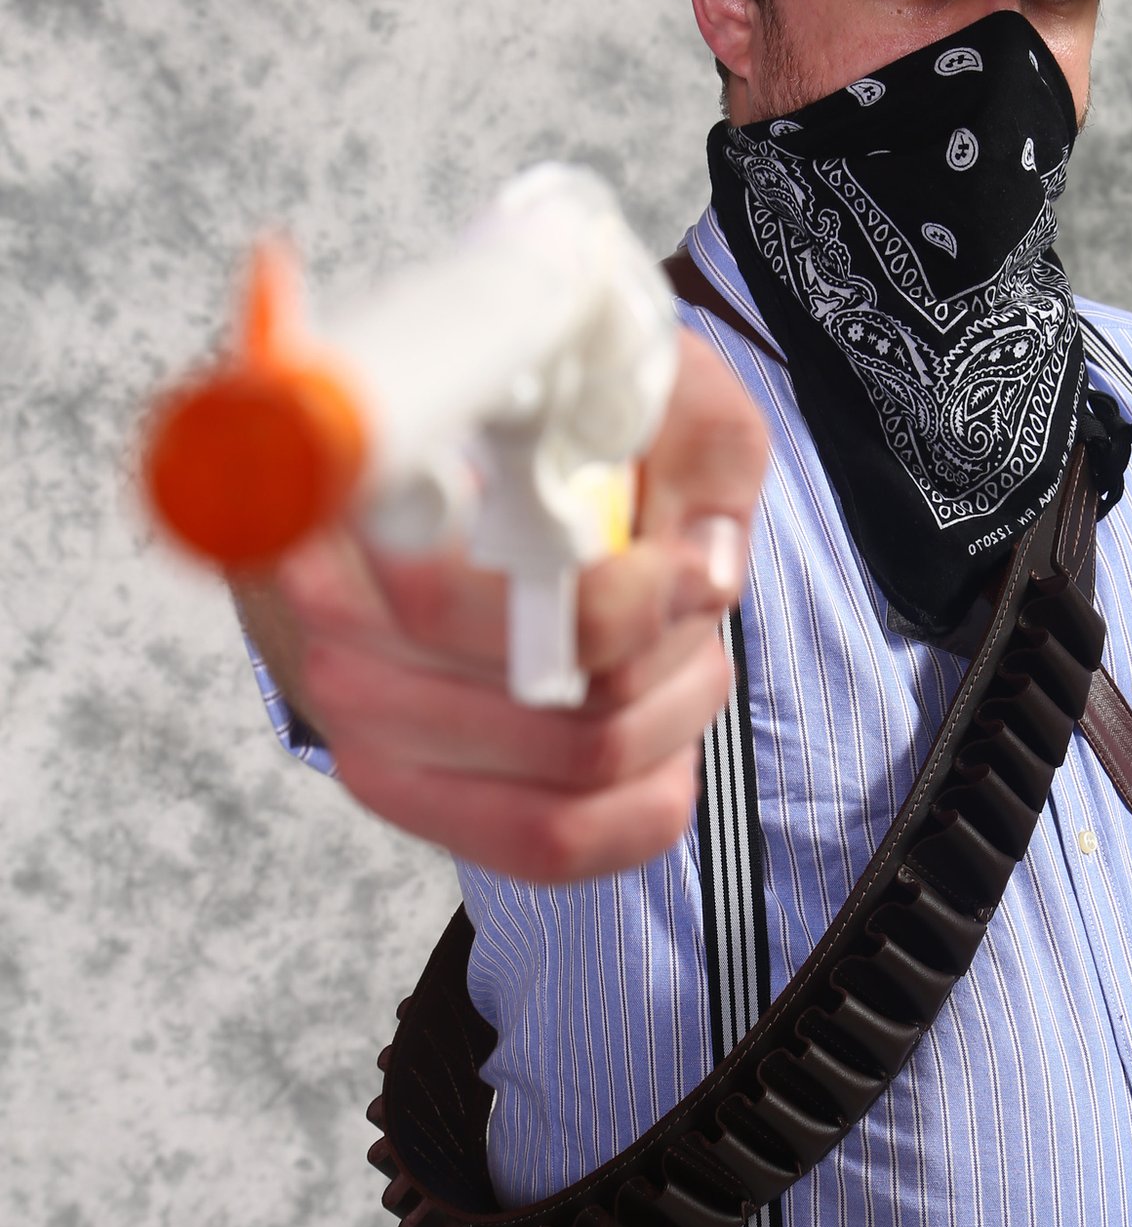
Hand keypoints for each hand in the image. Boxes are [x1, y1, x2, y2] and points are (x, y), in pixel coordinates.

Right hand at [250, 327, 768, 881]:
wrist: (435, 486)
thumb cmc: (537, 425)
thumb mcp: (628, 379)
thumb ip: (692, 440)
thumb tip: (707, 565)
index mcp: (345, 506)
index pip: (449, 600)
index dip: (603, 604)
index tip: (683, 563)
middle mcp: (329, 630)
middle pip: (552, 697)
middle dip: (667, 643)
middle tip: (692, 583)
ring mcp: (362, 732)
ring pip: (574, 770)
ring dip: (671, 707)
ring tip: (684, 642)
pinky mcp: (413, 800)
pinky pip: (558, 847)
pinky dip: (648, 793)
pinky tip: (659, 722)